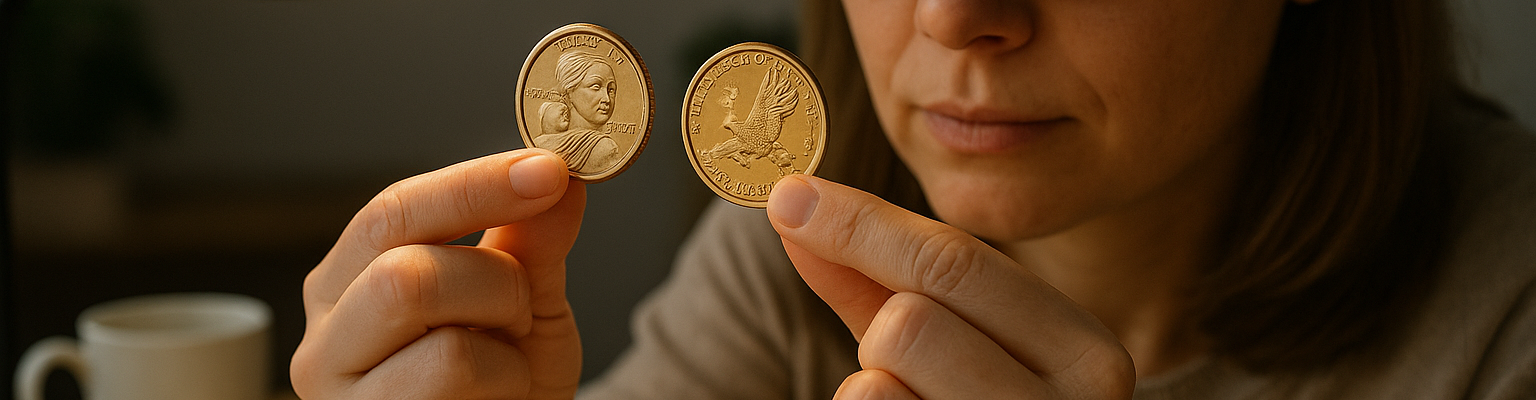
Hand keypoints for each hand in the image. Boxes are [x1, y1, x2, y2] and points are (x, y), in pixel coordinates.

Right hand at [291, 148, 584, 398]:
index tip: (548, 168)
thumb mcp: (527, 309)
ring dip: (497, 326)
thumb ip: (534, 245)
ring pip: (415, 307)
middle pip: (398, 264)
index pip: (392, 211)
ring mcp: (340, 394)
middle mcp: (326, 339)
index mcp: (348, 285)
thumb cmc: (505, 389)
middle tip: (523, 306)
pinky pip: (447, 372)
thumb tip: (559, 178)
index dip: (473, 184)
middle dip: (491, 274)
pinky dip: (503, 377)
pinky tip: (497, 397)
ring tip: (509, 360)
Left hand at [766, 175, 1134, 398]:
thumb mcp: (944, 344)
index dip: (859, 223)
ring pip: (878, 381)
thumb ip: (875, 280)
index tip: (788, 195)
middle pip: (910, 320)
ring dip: (868, 389)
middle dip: (875, 328)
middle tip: (882, 348)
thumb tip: (796, 208)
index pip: (957, 259)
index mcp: (1085, 351)